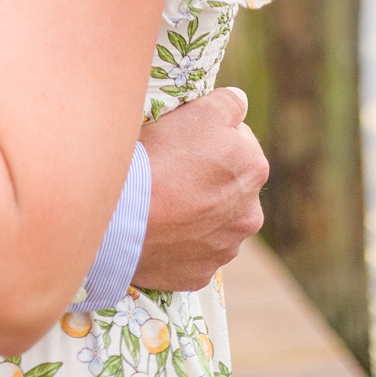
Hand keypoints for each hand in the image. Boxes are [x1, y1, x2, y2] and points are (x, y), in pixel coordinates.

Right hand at [133, 87, 267, 289]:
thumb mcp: (197, 111)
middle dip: (206, 177)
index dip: (208, 137)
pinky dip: (176, 240)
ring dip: (193, 211)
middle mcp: (249, 213)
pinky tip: (153, 226)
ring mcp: (224, 248)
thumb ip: (227, 103)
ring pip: (211, 221)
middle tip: (167, 168)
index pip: (238, 141)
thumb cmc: (159, 156)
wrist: (122, 217)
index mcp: (253, 169)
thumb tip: (239, 102)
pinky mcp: (199, 274)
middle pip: (227, 185)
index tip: (182, 139)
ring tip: (157, 200)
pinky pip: (189, 251)